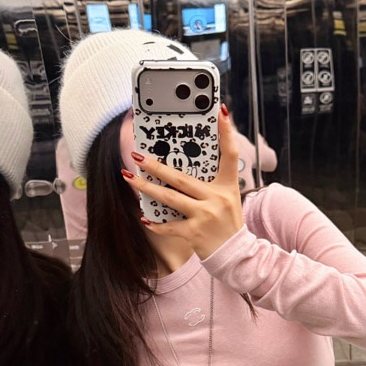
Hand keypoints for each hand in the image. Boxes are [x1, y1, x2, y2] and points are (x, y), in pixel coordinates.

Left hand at [122, 104, 242, 259]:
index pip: (230, 154)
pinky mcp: (195, 233)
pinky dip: (156, 223)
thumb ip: (209, 183)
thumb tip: (180, 168)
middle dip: (156, 166)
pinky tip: (144, 216)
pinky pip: (170, 225)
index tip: (221, 110)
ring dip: (146, 188)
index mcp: (228, 186)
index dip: (227, 132)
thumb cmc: (227, 224)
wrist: (235, 254)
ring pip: (170, 198)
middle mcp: (217, 198)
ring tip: (129, 178)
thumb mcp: (227, 198)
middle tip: (137, 155)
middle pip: (182, 178)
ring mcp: (205, 216)